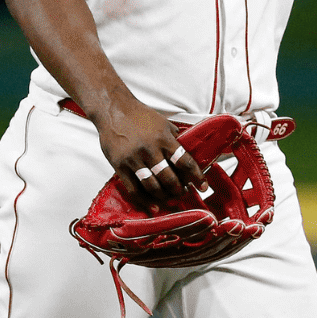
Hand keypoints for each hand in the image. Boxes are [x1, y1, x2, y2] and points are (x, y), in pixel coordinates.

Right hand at [93, 100, 209, 211]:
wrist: (113, 109)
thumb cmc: (140, 115)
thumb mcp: (163, 123)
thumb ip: (174, 138)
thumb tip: (188, 154)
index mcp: (164, 138)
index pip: (184, 161)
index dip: (196, 176)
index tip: (203, 187)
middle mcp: (150, 150)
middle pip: (169, 178)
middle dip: (178, 189)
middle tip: (182, 193)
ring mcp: (134, 159)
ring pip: (152, 186)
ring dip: (164, 196)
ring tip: (169, 198)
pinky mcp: (119, 166)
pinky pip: (133, 188)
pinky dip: (144, 201)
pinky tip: (153, 208)